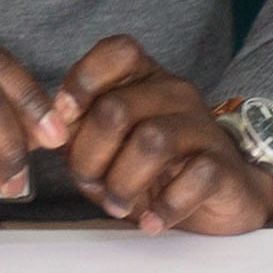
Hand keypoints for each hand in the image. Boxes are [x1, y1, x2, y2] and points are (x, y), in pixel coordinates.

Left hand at [50, 38, 272, 233]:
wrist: (219, 196)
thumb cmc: (152, 169)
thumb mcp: (105, 146)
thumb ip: (77, 132)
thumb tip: (50, 131)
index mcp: (144, 78)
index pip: (118, 51)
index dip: (84, 81)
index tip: (65, 120)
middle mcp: (175, 93)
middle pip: (117, 109)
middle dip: (90, 157)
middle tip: (91, 185)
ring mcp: (201, 126)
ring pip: (152, 141)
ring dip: (123, 183)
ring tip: (118, 206)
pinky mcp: (222, 164)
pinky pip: (195, 177)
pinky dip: (166, 206)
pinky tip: (154, 221)